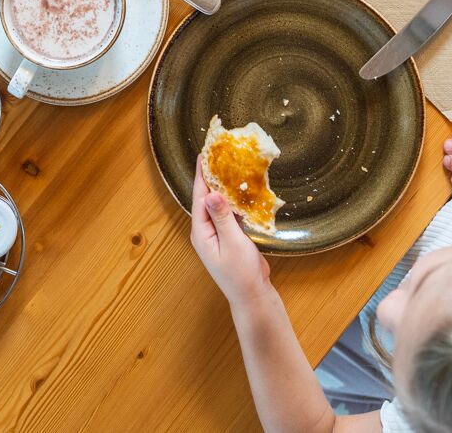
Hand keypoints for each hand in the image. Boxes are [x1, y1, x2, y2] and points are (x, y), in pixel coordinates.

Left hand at [189, 163, 271, 308]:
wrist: (252, 295)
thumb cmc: (240, 273)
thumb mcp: (232, 242)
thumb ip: (222, 217)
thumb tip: (211, 193)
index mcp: (201, 232)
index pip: (199, 198)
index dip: (201, 175)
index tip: (203, 154)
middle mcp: (206, 231)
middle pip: (207, 199)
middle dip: (212, 177)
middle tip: (218, 155)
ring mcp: (217, 234)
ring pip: (219, 205)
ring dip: (224, 187)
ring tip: (230, 166)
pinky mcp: (230, 237)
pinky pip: (229, 214)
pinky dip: (234, 201)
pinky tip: (242, 189)